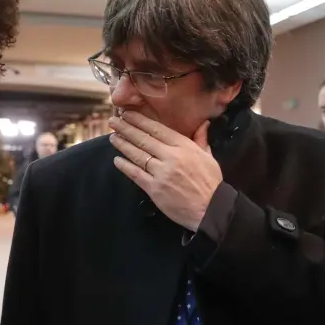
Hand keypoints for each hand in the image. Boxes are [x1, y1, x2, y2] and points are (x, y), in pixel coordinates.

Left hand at [109, 111, 222, 231]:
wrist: (211, 210)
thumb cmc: (211, 183)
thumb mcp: (209, 157)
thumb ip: (201, 139)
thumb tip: (203, 123)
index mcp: (184, 146)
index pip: (157, 129)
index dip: (140, 121)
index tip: (128, 114)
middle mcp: (171, 157)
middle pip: (144, 139)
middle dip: (126, 129)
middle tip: (113, 121)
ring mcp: (161, 173)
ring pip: (137, 155)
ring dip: (123, 145)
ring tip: (113, 137)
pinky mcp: (154, 189)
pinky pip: (136, 174)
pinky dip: (125, 166)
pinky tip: (117, 160)